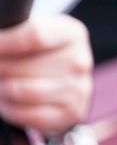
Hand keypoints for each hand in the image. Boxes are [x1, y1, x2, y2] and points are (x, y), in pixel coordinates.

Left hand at [0, 17, 92, 134]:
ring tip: (2, 84)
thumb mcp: (30, 30)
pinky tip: (9, 100)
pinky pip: (27, 114)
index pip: (35, 36)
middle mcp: (80, 62)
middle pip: (24, 67)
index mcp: (72, 34)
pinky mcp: (71, 113)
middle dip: (1, 69)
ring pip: (23, 92)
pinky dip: (9, 108)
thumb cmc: (37, 52)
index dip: (5, 43)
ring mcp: (79, 90)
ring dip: (2, 89)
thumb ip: (13, 32)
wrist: (62, 78)